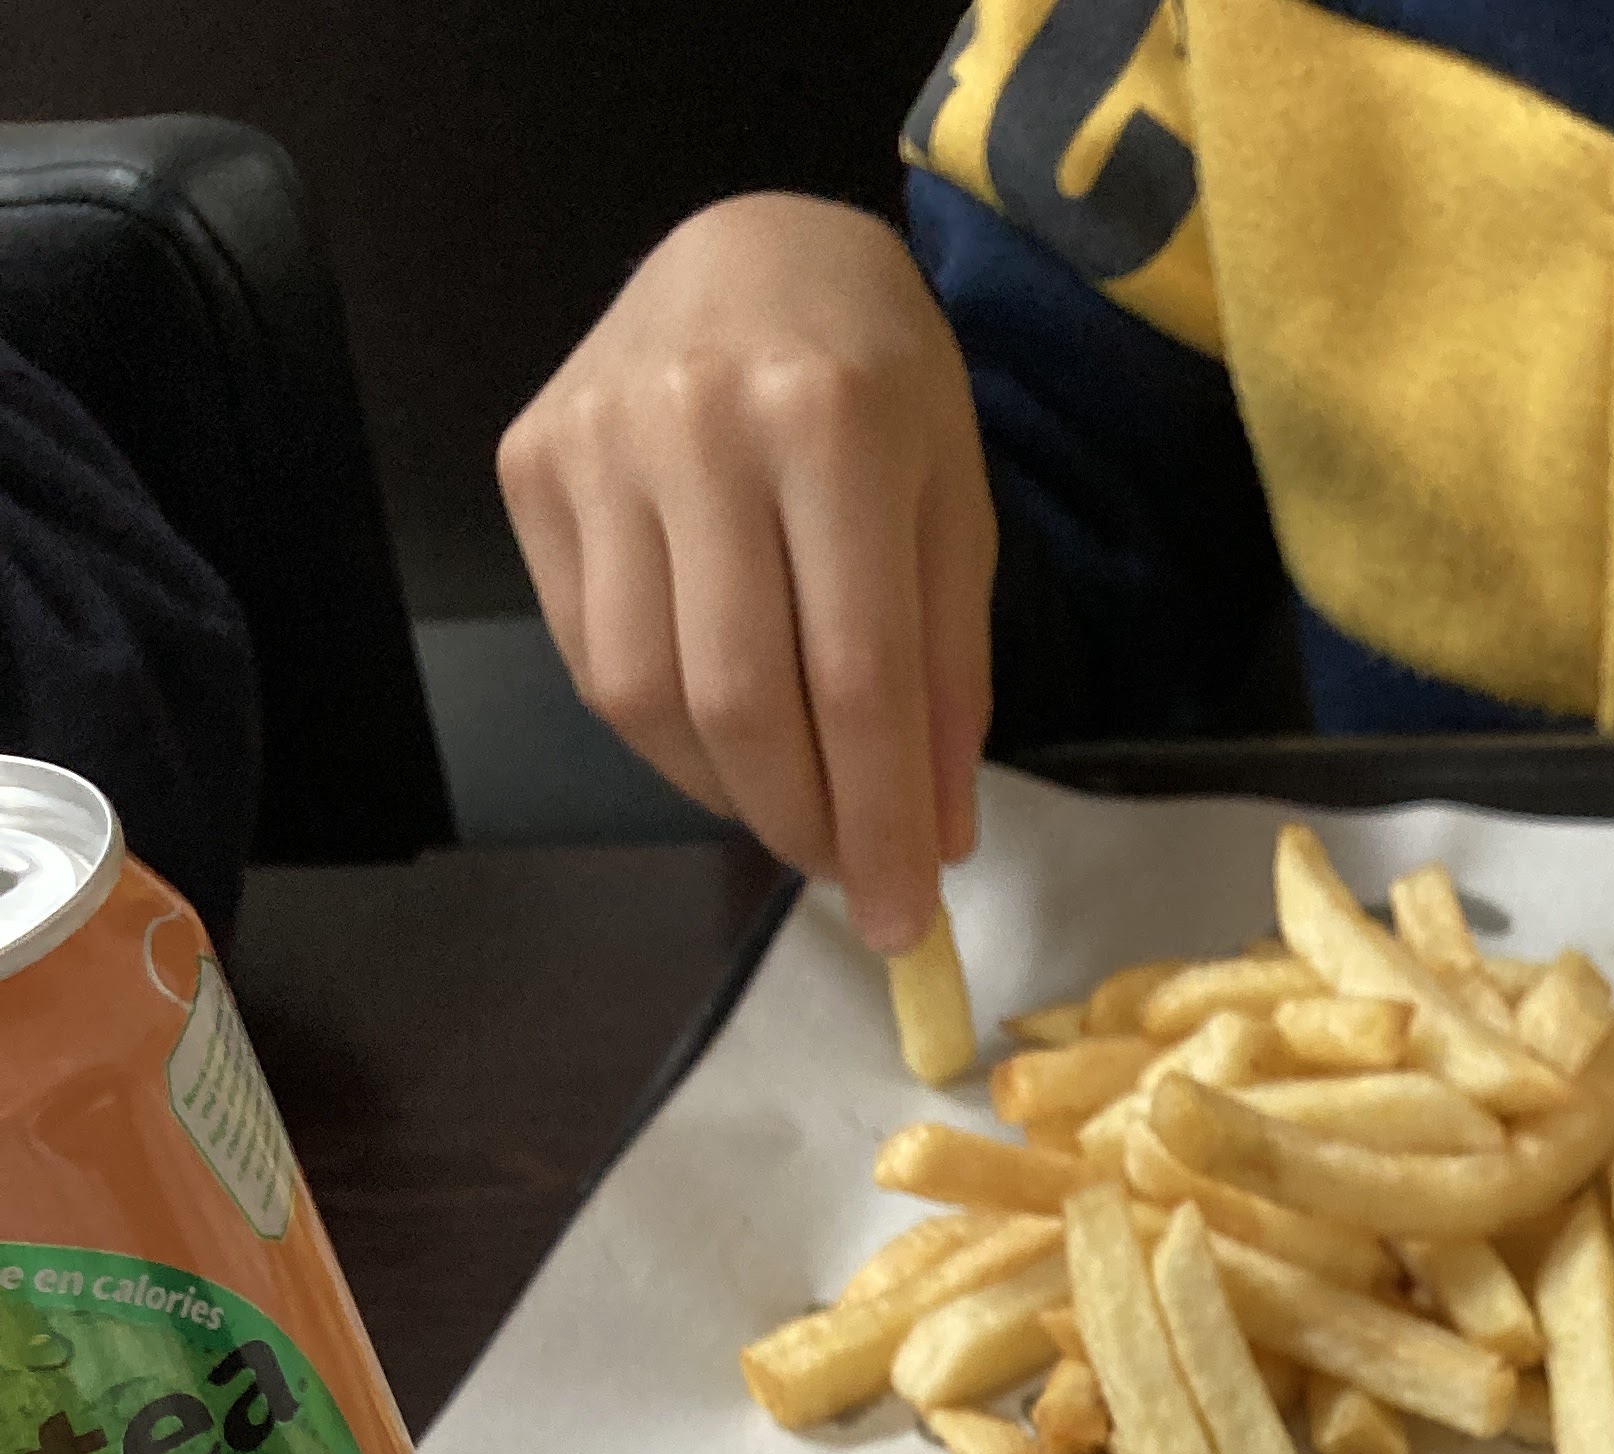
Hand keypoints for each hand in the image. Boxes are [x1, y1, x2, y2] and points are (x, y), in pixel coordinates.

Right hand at [500, 195, 996, 951]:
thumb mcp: (955, 509)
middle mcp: (697, 425)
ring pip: (643, 696)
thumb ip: (950, 676)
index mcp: (829, 425)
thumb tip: (933, 841)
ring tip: (790, 802)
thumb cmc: (877, 381)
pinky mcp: (531, 465)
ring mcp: (596, 443)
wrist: (755, 247)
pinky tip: (720, 729)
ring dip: (724, 791)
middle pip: (738, 701)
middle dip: (800, 822)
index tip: (904, 920)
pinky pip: (587, 655)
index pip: (856, 679)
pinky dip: (661, 731)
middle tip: (846, 874)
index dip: (880, 823)